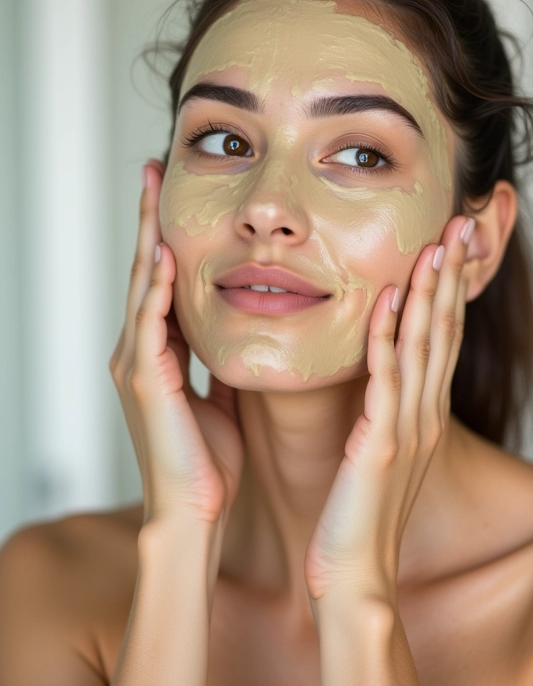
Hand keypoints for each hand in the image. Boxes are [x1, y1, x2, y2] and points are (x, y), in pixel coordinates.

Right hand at [109, 160, 244, 526]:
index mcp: (162, 356)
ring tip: (153, 189)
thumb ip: (221, 363)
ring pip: (143, 287)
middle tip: (155, 170)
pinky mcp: (146, 384)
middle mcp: (141, 353)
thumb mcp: (222, 398)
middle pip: (148, 271)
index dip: (169, 237)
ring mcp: (138, 366)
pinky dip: (157, 289)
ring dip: (149, 236)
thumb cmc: (211, 462)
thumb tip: (242, 332)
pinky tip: (166, 255)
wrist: (197, 514)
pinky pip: (151, 326)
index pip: (165, 282)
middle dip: (151, 220)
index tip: (177, 197)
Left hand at [304, 214, 472, 600]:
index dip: (451, 290)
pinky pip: (387, 382)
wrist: (356, 578)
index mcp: (424, 415)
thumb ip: (387, 413)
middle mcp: (426, 415)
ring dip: (432, 294)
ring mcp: (408, 429)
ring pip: (426, 348)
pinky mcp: (382, 446)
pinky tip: (392, 300)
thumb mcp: (382, 454)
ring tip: (438, 244)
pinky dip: (391, 339)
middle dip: (453, 277)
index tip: (453, 245)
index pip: (444, 340)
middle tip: (462, 224)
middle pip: (446, 333)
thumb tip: (382, 379)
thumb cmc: (360, 517)